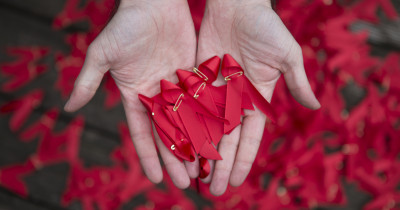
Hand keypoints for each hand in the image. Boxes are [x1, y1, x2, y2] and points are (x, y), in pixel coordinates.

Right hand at [64, 0, 196, 188]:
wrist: (153, 2)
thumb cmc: (125, 25)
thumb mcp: (103, 54)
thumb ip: (88, 81)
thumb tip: (67, 108)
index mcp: (135, 95)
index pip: (143, 133)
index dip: (149, 156)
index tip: (156, 179)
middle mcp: (157, 95)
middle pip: (168, 133)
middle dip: (176, 158)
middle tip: (187, 182)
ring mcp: (177, 86)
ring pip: (188, 121)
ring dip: (196, 144)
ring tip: (205, 167)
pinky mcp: (194, 75)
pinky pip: (202, 101)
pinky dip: (209, 119)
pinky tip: (219, 137)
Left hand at [196, 0, 320, 194]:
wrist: (237, 4)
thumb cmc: (266, 26)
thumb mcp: (287, 55)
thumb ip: (298, 81)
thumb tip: (315, 107)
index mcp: (256, 98)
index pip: (250, 137)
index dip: (243, 160)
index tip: (235, 181)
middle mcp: (234, 100)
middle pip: (227, 140)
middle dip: (221, 165)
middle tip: (213, 191)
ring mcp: (214, 91)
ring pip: (206, 128)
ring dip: (201, 153)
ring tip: (195, 176)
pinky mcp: (196, 80)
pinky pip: (189, 108)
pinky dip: (184, 127)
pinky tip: (179, 146)